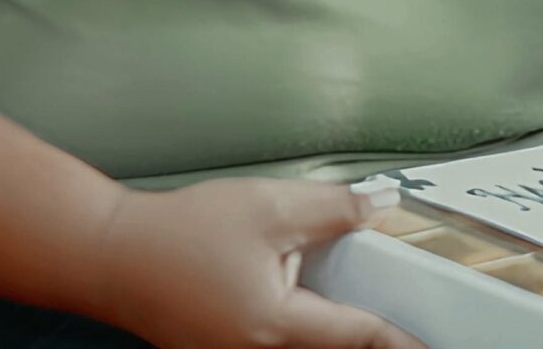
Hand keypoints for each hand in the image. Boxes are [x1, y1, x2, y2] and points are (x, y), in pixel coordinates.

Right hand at [90, 179, 429, 348]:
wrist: (111, 256)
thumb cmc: (175, 234)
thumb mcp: (266, 206)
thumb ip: (332, 208)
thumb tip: (377, 208)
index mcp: (275, 328)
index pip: (360, 336)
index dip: (401, 338)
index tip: (431, 343)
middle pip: (334, 348)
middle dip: (363, 329)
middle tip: (392, 309)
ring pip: (306, 346)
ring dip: (328, 324)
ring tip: (324, 287)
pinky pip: (278, 342)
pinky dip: (299, 322)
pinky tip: (293, 288)